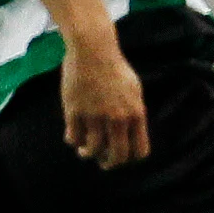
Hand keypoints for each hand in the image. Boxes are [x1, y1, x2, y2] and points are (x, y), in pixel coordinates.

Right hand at [61, 35, 148, 168]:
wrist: (92, 49)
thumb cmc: (114, 68)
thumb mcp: (134, 90)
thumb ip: (134, 113)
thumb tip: (132, 135)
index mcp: (136, 114)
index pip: (140, 151)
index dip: (131, 159)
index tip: (122, 156)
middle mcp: (118, 118)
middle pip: (117, 157)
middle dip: (110, 164)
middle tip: (103, 162)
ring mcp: (96, 116)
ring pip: (92, 150)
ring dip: (88, 154)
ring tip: (85, 151)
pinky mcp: (75, 111)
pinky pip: (73, 138)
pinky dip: (74, 141)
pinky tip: (74, 137)